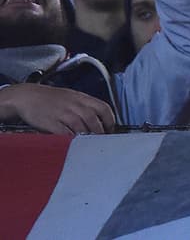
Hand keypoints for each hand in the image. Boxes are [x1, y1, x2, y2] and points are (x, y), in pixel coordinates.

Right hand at [0, 83, 115, 133]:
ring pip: (81, 126)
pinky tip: (74, 144)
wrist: (27, 96)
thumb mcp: (72, 97)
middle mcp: (74, 104)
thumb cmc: (51, 98)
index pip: (103, 107)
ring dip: (87, 137)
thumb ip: (85, 106)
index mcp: (82, 98)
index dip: (110, 120)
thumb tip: (99, 120)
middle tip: (101, 141)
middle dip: (99, 132)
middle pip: (93, 119)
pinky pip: (64, 133)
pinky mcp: (51, 122)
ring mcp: (63, 113)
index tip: (110, 130)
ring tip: (90, 145)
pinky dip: (71, 139)